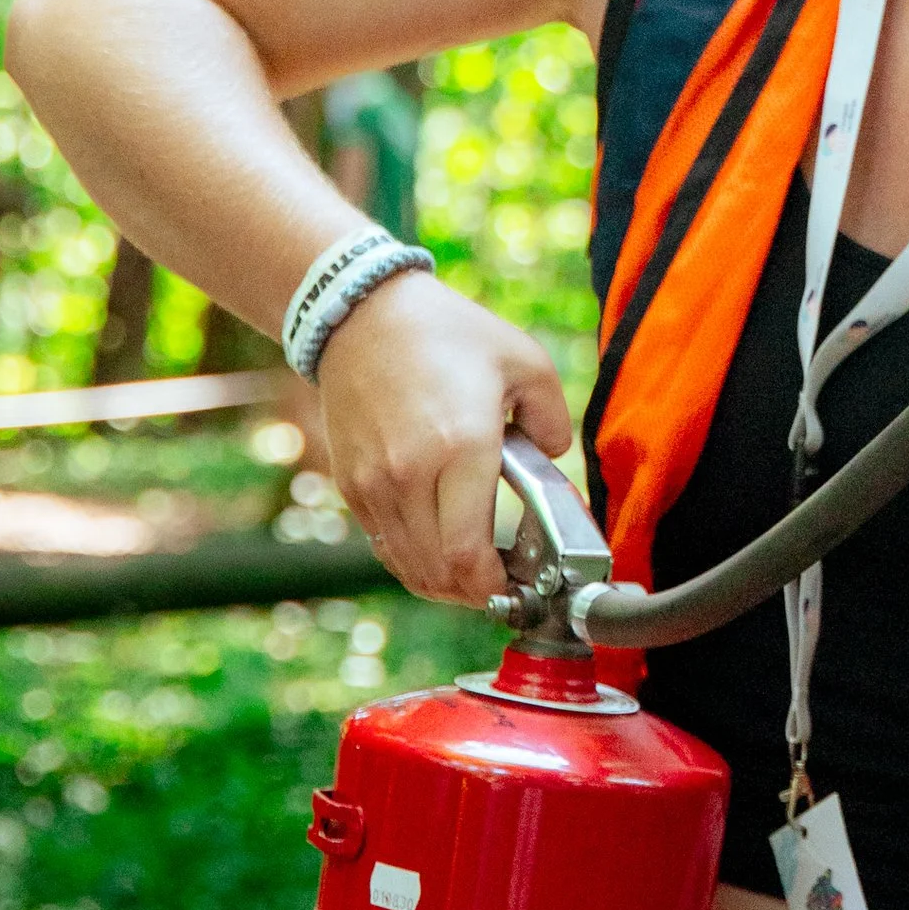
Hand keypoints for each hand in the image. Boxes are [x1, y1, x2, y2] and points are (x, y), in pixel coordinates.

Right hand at [316, 269, 572, 605]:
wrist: (362, 315)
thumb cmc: (447, 334)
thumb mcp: (525, 361)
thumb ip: (556, 420)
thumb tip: (556, 461)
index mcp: (462, 446)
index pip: (469, 553)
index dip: (495, 588)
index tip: (519, 591)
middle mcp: (411, 474)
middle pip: (439, 572)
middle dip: (476, 593)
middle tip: (505, 588)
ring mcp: (375, 484)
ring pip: (409, 566)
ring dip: (444, 583)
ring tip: (475, 576)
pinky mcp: (352, 484)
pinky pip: (384, 545)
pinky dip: (413, 561)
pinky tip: (439, 551)